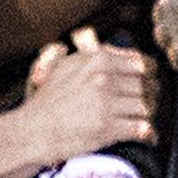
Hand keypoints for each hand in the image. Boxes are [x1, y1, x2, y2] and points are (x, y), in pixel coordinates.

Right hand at [25, 43, 157, 158]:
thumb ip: (87, 54)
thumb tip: (100, 43)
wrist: (33, 130)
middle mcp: (104, 79)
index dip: (142, 76)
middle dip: (144, 97)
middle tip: (142, 106)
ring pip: (144, 107)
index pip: (138, 63)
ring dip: (143, 115)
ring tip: (139, 119)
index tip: (142, 84)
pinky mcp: (108, 127)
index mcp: (97, 60)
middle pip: (143, 86)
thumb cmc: (46, 101)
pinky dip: (144, 132)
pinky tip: (142, 134)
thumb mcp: (64, 66)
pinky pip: (140, 128)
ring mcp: (106, 103)